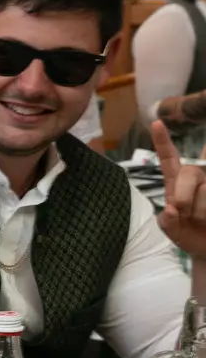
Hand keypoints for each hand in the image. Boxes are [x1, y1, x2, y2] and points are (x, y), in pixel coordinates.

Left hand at [153, 121, 205, 258]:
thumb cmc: (189, 235)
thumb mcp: (172, 231)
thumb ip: (167, 222)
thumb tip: (170, 209)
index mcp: (177, 183)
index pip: (169, 159)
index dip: (162, 142)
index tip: (156, 123)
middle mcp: (197, 178)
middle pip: (190, 172)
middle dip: (184, 196)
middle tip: (184, 212)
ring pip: (205, 191)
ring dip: (201, 213)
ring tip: (202, 220)